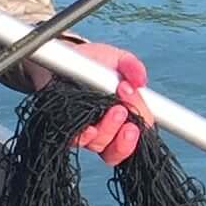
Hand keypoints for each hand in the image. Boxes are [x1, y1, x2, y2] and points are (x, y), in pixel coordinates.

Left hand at [27, 37, 151, 167]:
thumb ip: (131, 67)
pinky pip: (75, 141)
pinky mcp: (67, 130)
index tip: (137, 106)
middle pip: (120, 146)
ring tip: (111, 111)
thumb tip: (140, 81)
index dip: (142, 122)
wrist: (63, 59)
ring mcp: (88, 132)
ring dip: (107, 130)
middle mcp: (108, 128)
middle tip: (122, 112)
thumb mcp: (116, 59)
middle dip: (126, 136)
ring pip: (100, 144)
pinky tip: (88, 128)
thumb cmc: (93, 62)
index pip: (140, 130)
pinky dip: (84, 136)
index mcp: (126, 115)